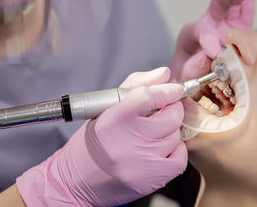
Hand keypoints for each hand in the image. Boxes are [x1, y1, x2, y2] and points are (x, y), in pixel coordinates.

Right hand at [16, 67, 186, 206]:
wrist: (76, 182)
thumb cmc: (94, 142)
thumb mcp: (105, 108)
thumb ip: (137, 86)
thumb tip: (165, 73)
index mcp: (115, 117)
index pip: (150, 95)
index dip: (167, 90)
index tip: (175, 89)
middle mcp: (129, 139)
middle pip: (171, 116)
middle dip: (171, 111)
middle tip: (163, 113)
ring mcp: (143, 161)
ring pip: (175, 136)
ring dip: (169, 132)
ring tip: (152, 136)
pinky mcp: (152, 179)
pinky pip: (180, 157)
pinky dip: (175, 151)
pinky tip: (160, 151)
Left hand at [171, 0, 256, 81]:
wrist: (193, 82)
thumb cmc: (188, 80)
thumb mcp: (184, 78)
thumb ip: (193, 69)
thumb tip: (212, 55)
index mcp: (191, 36)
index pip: (201, 33)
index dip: (209, 41)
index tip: (215, 52)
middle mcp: (209, 25)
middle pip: (219, 4)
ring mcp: (225, 25)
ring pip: (233, 3)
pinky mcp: (239, 30)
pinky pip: (244, 13)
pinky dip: (248, 0)